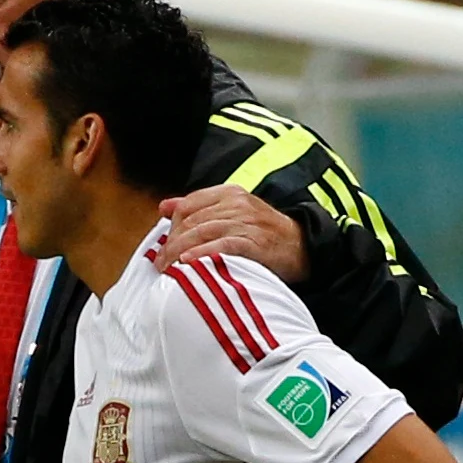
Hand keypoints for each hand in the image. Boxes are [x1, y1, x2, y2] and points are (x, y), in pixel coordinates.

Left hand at [158, 185, 308, 282]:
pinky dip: (202, 253)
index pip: (188, 205)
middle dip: (171, 243)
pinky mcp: (255, 242)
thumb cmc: (263, 233)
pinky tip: (188, 262)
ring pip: (202, 232)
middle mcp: (237, 204)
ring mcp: (247, 222)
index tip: (162, 246)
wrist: (303, 247)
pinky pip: (222, 245)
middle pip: (191, 221)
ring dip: (179, 251)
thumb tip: (164, 207)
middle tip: (160, 263)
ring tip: (168, 268)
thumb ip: (198, 208)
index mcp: (229, 194)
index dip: (171, 226)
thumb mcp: (232, 213)